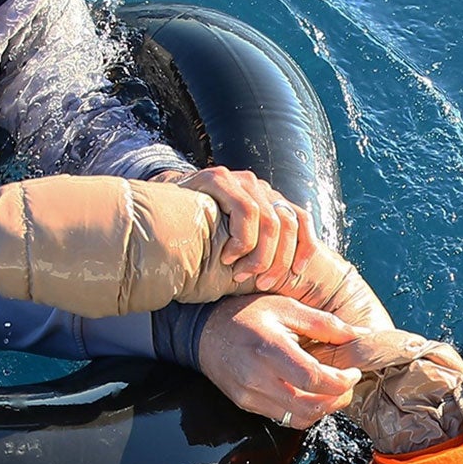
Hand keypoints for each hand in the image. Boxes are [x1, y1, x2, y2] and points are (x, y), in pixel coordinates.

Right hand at [159, 166, 314, 289]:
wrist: (157, 213)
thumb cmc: (198, 239)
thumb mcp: (235, 246)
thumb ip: (259, 253)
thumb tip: (288, 281)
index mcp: (268, 201)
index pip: (301, 219)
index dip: (305, 248)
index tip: (296, 275)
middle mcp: (258, 187)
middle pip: (288, 223)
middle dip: (279, 261)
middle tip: (262, 284)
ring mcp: (240, 181)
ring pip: (270, 221)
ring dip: (259, 256)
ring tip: (240, 274)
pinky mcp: (220, 179)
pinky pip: (246, 211)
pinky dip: (242, 240)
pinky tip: (228, 256)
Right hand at [197, 293, 361, 426]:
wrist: (203, 332)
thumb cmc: (244, 314)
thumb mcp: (285, 307)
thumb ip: (323, 323)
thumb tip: (358, 334)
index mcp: (269, 349)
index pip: (313, 379)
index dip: (340, 381)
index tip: (352, 372)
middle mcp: (257, 378)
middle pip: (310, 406)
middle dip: (337, 399)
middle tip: (347, 384)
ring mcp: (250, 396)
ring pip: (299, 418)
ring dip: (323, 409)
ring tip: (332, 390)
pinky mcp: (247, 405)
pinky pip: (284, 418)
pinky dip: (305, 411)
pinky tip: (311, 394)